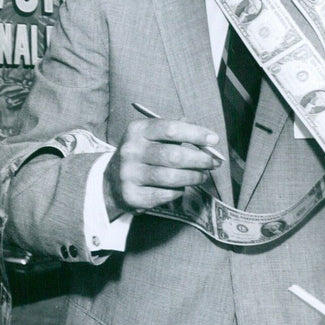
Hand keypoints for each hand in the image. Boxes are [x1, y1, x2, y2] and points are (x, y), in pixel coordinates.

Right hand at [104, 117, 220, 214]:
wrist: (111, 183)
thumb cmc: (141, 156)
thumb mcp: (151, 137)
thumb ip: (176, 132)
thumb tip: (206, 137)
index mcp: (137, 130)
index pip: (170, 129)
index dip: (195, 134)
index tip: (214, 140)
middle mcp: (130, 150)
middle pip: (174, 155)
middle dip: (200, 159)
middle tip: (213, 162)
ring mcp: (129, 174)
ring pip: (172, 177)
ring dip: (194, 176)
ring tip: (203, 176)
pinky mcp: (132, 195)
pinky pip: (166, 194)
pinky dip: (179, 191)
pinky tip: (182, 187)